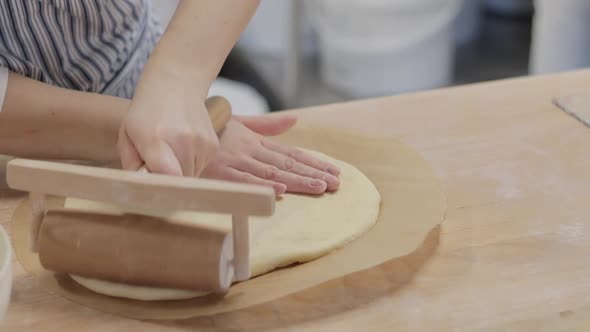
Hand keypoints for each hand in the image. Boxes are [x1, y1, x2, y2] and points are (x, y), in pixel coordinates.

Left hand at [117, 91, 218, 176]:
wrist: (176, 85)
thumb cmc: (147, 112)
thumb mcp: (127, 135)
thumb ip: (132, 165)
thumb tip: (142, 188)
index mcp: (155, 139)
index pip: (166, 177)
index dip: (160, 186)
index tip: (152, 184)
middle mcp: (183, 142)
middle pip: (179, 183)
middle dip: (168, 181)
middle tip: (157, 167)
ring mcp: (202, 143)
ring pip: (191, 177)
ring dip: (181, 173)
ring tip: (171, 153)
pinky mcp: (213, 145)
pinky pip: (201, 167)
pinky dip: (191, 164)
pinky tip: (183, 147)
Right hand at [202, 116, 340, 194]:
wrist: (177, 127)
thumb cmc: (210, 129)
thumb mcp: (240, 123)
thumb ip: (267, 125)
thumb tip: (294, 120)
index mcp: (256, 141)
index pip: (291, 154)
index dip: (314, 163)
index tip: (334, 172)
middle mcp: (250, 151)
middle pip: (287, 164)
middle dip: (313, 174)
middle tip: (336, 184)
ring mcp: (236, 162)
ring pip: (272, 173)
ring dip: (297, 181)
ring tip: (319, 188)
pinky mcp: (220, 174)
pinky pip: (244, 182)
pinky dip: (262, 187)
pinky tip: (280, 192)